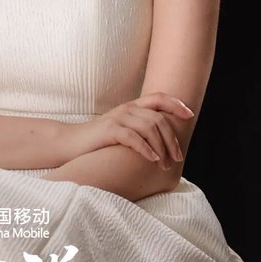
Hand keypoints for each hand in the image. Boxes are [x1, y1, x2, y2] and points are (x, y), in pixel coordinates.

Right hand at [63, 93, 193, 170]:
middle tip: (178, 158)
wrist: (71, 143)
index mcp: (131, 106)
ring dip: (162, 147)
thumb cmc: (98, 141)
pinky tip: (153, 159)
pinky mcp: (109, 130)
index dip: (176, 104)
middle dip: (172, 139)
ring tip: (165, 164)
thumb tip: (164, 141)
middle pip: (159, 118)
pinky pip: (134, 137)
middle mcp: (126, 108)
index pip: (159, 97)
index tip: (190, 115)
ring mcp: (117, 118)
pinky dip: (146, 149)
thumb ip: (139, 130)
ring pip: (150, 128)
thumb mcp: (121, 131)